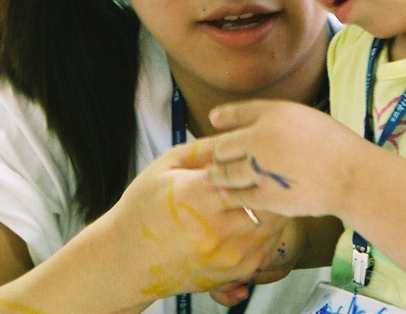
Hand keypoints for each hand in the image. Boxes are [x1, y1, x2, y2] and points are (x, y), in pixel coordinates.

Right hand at [104, 138, 303, 301]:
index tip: (264, 154)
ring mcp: (227, 256)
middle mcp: (215, 231)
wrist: (128, 261)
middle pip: (268, 201)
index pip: (247, 174)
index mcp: (196, 196)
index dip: (260, 163)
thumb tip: (241, 132)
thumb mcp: (167, 166)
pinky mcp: (234, 273)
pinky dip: (269, 232)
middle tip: (277, 171)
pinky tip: (257, 219)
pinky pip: (269, 248)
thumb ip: (206, 149)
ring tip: (268, 193)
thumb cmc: (145, 206)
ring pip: (275, 225)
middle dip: (273, 186)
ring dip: (276, 208)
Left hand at [205, 100, 363, 217]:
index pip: (237, 113)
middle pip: (223, 147)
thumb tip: (229, 121)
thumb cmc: (331, 143)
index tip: (215, 121)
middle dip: (216, 153)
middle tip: (213, 158)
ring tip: (210, 178)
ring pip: (225, 174)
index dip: (223, 117)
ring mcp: (260, 171)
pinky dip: (232, 195)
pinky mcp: (267, 197)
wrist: (350, 175)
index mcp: (271, 116)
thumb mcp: (301, 116)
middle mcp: (260, 140)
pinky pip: (240, 197)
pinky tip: (228, 194)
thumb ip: (268, 116)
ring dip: (216, 176)